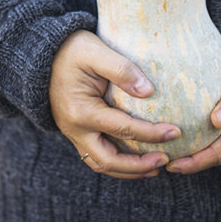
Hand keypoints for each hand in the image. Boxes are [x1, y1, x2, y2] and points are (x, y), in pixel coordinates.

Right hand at [49, 30, 180, 178]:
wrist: (44, 55)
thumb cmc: (73, 50)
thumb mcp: (96, 51)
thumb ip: (122, 70)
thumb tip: (149, 91)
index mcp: (81, 111)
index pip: (123, 129)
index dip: (152, 134)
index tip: (176, 132)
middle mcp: (75, 129)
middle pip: (109, 161)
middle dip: (139, 166)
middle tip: (165, 160)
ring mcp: (74, 134)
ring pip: (102, 165)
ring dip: (129, 170)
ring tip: (155, 168)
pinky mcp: (77, 134)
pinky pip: (98, 158)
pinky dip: (119, 164)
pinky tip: (138, 162)